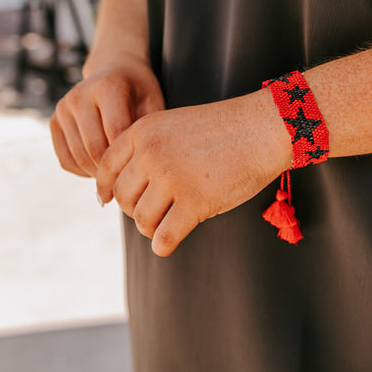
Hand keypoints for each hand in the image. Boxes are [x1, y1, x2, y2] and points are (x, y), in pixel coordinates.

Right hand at [50, 59, 164, 177]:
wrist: (114, 71)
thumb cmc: (139, 92)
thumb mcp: (152, 103)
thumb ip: (146, 130)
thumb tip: (140, 167)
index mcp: (108, 87)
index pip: (115, 132)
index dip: (129, 156)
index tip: (141, 170)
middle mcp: (80, 95)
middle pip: (94, 148)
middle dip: (112, 170)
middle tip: (128, 180)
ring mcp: (63, 108)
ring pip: (78, 157)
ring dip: (97, 174)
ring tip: (116, 176)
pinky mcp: (54, 121)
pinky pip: (65, 160)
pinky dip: (82, 172)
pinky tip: (100, 169)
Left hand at [95, 89, 291, 255]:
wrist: (265, 127)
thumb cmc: (226, 129)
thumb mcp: (176, 125)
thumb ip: (149, 149)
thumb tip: (124, 192)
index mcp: (144, 131)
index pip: (107, 167)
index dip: (106, 188)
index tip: (109, 201)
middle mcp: (151, 153)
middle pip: (123, 196)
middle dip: (134, 210)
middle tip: (150, 213)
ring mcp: (172, 178)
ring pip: (141, 220)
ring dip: (150, 228)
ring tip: (165, 224)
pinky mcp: (195, 202)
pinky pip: (164, 237)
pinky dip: (162, 245)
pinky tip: (168, 244)